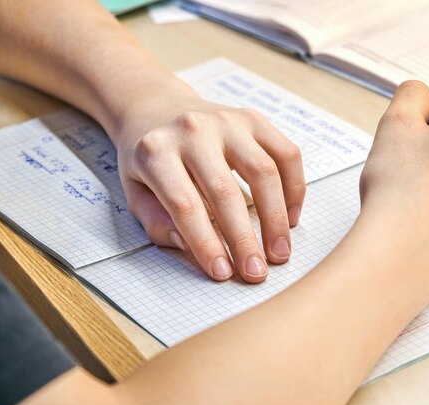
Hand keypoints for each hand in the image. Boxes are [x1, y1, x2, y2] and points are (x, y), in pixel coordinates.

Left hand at [114, 86, 305, 282]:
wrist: (158, 108)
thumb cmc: (149, 158)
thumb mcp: (134, 190)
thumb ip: (156, 221)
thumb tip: (188, 244)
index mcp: (156, 152)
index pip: (185, 205)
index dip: (206, 243)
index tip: (222, 273)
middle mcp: (193, 130)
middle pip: (226, 192)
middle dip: (245, 239)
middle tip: (257, 273)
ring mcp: (227, 121)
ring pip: (264, 171)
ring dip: (276, 218)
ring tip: (280, 252)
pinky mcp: (253, 119)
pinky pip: (286, 153)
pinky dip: (294, 187)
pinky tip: (290, 216)